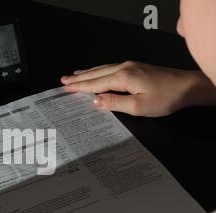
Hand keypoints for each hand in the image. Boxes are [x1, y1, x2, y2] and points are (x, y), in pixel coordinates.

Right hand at [61, 61, 215, 116]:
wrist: (188, 87)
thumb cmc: (165, 99)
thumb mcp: (138, 107)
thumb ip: (114, 103)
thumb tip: (94, 100)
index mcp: (123, 77)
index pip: (95, 83)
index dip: (80, 87)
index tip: (65, 88)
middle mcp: (124, 68)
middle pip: (96, 73)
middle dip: (79, 78)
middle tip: (63, 81)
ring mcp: (131, 66)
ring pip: (103, 68)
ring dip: (88, 73)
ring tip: (74, 75)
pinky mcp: (137, 67)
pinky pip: (110, 68)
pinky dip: (99, 70)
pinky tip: (97, 71)